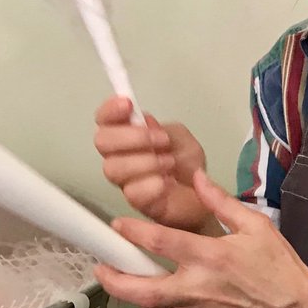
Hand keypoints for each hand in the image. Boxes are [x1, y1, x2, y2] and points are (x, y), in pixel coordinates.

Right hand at [93, 96, 216, 232]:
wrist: (205, 194)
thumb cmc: (187, 164)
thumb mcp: (181, 137)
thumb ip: (162, 128)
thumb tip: (144, 123)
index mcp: (127, 135)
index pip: (104, 119)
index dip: (109, 110)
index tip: (128, 105)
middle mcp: (120, 156)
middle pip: (102, 142)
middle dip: (132, 137)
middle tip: (161, 140)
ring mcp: (125, 180)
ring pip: (113, 168)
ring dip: (145, 162)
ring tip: (170, 163)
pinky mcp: (136, 202)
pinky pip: (132, 192)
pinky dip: (152, 184)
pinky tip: (167, 182)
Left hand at [95, 169, 307, 307]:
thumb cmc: (279, 268)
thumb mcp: (256, 227)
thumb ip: (222, 202)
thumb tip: (197, 176)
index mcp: (209, 257)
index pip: (160, 243)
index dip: (132, 232)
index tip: (117, 225)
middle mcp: (197, 289)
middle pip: (142, 289)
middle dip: (114, 280)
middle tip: (101, 269)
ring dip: (137, 299)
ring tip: (131, 285)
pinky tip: (163, 301)